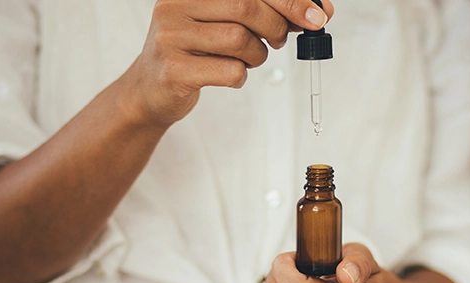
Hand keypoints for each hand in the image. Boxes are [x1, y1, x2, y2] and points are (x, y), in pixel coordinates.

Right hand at [124, 0, 334, 126]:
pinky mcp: (174, 69)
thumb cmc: (196, 50)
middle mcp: (175, 5)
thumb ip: (266, 12)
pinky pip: (229, 71)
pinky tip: (229, 74)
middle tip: (281, 39)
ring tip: (248, 58)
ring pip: (240, 40)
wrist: (151, 88)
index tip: (318, 15)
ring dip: (257, 55)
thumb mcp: (225, 21)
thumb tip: (318, 13)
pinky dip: (240, 76)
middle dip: (277, 25)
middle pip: (245, 6)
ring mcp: (171, 37)